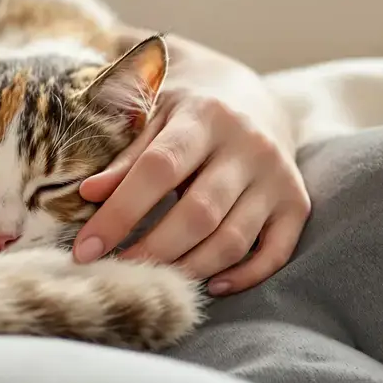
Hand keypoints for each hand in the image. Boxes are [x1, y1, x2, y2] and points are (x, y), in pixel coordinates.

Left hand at [72, 89, 310, 295]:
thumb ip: (125, 156)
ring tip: (152, 281)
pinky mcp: (297, 203)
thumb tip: (88, 194)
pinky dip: (243, 276)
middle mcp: (248, 145)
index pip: (158, 170)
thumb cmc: (185, 111)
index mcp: (204, 115)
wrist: (250, 96)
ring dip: (188, 269)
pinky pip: (274, 253)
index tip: (85, 248)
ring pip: (233, 239)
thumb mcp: (153, 116)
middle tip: (116, 272)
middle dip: (152, 250)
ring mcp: (277, 176)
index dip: (119, 213)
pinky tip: (209, 286)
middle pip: (198, 213)